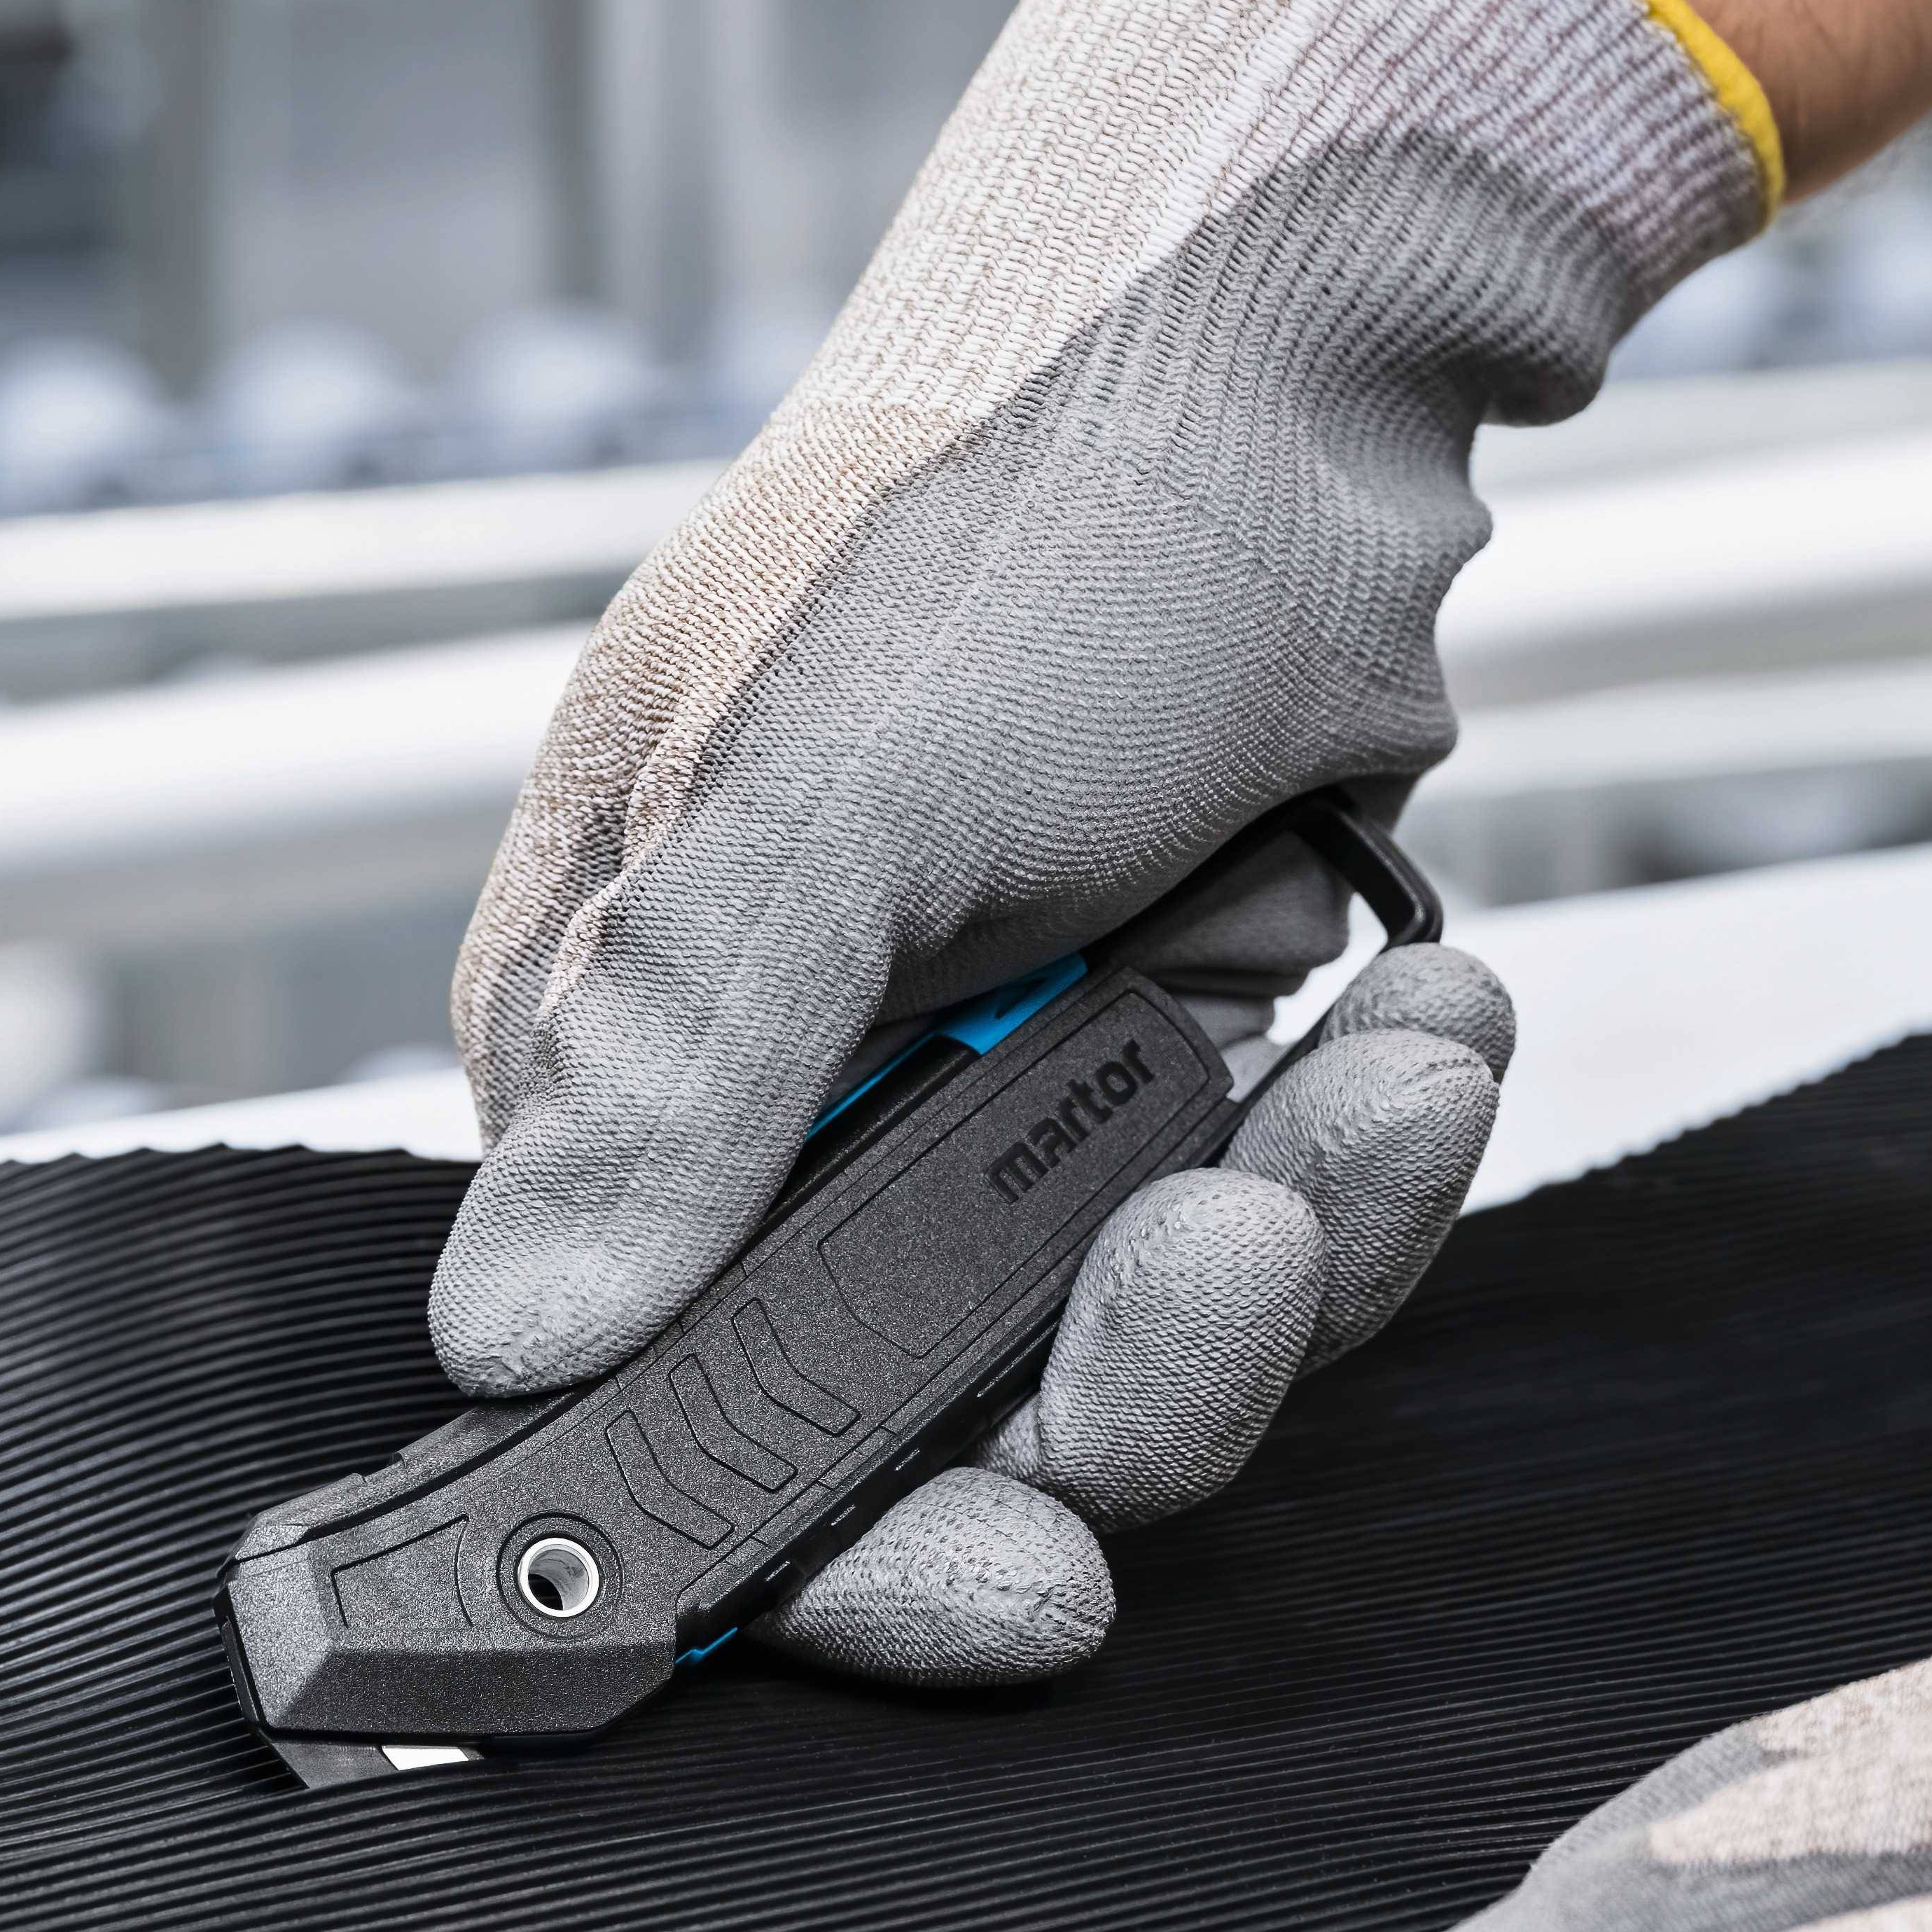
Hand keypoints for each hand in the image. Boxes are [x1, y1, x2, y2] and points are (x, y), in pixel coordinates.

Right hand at [434, 0, 1759, 1684]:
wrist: (1291, 340)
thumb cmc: (1019, 512)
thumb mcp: (820, 791)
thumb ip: (669, 1078)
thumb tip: (503, 1344)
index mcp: (620, 1053)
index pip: (660, 1413)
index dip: (826, 1547)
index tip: (1009, 1591)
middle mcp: (791, 1110)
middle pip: (934, 1428)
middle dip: (1128, 1377)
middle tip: (1240, 1261)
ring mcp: (994, 1101)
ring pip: (1136, 1346)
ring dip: (1299, 1233)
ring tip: (1399, 1049)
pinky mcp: (1174, 1070)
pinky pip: (1271, 1232)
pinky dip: (1368, 1146)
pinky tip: (1428, 1006)